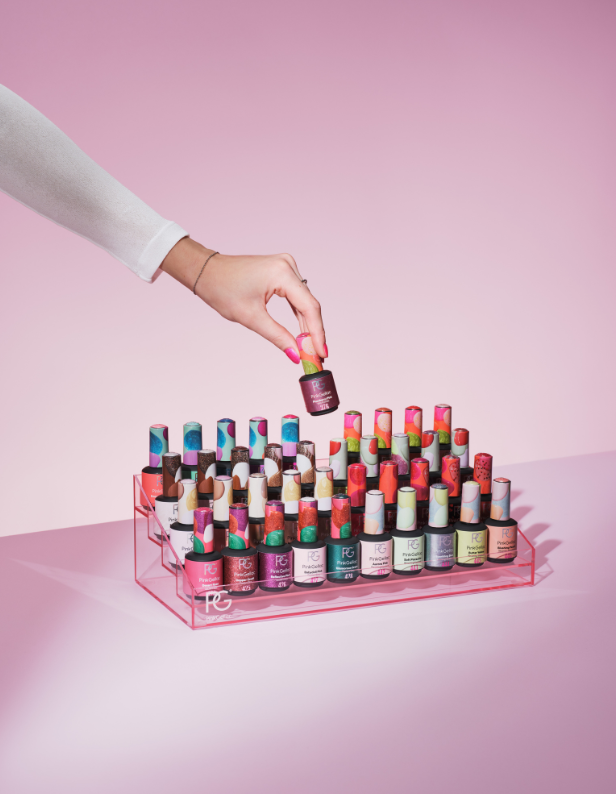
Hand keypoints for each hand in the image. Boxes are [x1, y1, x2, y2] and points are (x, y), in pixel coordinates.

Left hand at [160, 238, 326, 363]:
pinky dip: (298, 314)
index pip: (309, 307)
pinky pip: (296, 296)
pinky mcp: (281, 271)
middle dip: (313, 332)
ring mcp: (285, 266)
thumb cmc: (222, 290)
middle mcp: (288, 266)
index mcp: (282, 273)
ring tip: (311, 349)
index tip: (322, 354)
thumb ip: (277, 336)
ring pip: (304, 301)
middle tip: (318, 357)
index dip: (318, 333)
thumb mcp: (251, 318)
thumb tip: (296, 355)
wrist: (205, 271)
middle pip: (309, 304)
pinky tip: (302, 333)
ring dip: (307, 325)